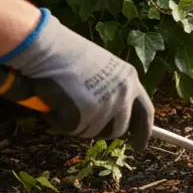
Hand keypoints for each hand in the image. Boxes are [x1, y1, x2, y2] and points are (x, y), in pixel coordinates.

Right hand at [0, 11, 153, 148]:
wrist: (46, 47)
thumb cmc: (68, 55)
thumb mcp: (102, 70)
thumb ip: (112, 90)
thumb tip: (112, 116)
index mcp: (129, 80)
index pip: (145, 113)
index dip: (143, 132)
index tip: (139, 145)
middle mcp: (122, 93)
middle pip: (118, 130)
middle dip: (100, 131)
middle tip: (81, 120)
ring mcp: (105, 105)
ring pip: (91, 132)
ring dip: (76, 124)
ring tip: (64, 100)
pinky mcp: (83, 114)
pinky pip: (69, 129)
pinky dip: (57, 121)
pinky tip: (53, 101)